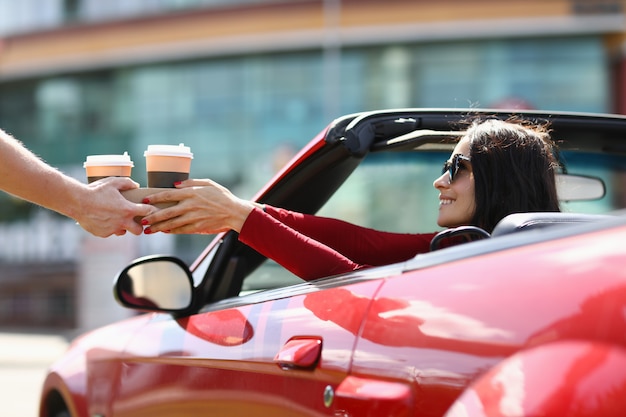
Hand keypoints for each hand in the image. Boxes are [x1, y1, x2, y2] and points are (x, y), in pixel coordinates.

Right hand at [77, 177, 156, 236]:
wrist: (77, 202)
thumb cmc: (96, 191)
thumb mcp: (113, 182)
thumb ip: (127, 183)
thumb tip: (136, 186)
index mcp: (128, 209)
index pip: (148, 212)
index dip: (150, 210)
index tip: (149, 208)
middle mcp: (122, 222)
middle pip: (139, 231)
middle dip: (139, 226)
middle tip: (134, 220)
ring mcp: (112, 229)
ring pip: (123, 232)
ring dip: (122, 227)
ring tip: (116, 218)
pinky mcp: (103, 234)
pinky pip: (110, 232)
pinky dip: (109, 227)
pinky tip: (103, 219)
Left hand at [140, 179, 255, 234]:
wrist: (234, 212)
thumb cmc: (222, 196)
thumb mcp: (208, 183)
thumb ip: (191, 182)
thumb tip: (176, 184)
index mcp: (192, 193)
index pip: (168, 195)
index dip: (155, 198)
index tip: (146, 200)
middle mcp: (190, 205)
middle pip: (166, 212)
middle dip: (152, 216)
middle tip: (142, 219)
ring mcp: (193, 217)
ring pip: (171, 223)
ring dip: (158, 227)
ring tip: (147, 230)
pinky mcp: (197, 226)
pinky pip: (181, 230)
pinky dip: (171, 231)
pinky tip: (164, 231)